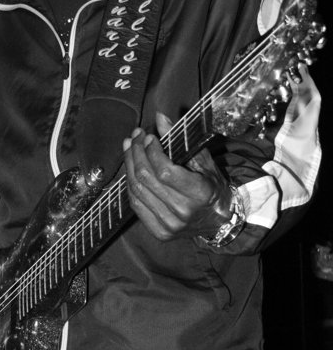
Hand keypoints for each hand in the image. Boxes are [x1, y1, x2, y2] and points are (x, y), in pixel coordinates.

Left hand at [123, 112, 231, 240]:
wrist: (219, 222)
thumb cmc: (212, 187)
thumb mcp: (204, 162)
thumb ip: (182, 140)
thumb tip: (160, 118)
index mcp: (199, 194)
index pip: (164, 171)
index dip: (152, 151)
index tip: (149, 137)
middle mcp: (182, 212)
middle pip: (146, 178)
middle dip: (136, 152)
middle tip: (135, 136)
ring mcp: (169, 225)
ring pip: (137, 190)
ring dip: (129, 165)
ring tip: (129, 146)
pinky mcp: (159, 232)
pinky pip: (135, 204)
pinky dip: (130, 183)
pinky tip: (130, 168)